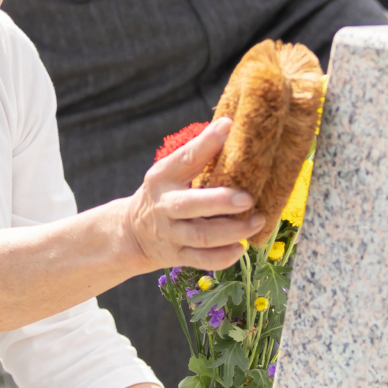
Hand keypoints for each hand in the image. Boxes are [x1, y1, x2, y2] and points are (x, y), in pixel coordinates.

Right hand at [115, 118, 260, 274]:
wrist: (132, 233)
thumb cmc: (164, 194)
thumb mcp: (170, 173)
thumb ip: (196, 157)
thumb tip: (230, 128)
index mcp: (162, 177)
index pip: (185, 158)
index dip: (206, 142)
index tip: (228, 126)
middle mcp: (164, 206)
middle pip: (190, 205)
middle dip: (220, 202)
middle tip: (248, 199)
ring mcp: (170, 233)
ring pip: (202, 237)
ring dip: (233, 231)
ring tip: (256, 221)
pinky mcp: (177, 255)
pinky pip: (202, 260)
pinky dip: (224, 257)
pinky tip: (240, 247)